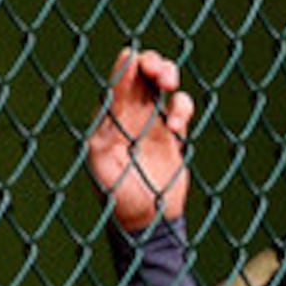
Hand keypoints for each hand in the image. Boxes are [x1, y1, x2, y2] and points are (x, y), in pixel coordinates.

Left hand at [86, 48, 194, 231]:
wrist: (146, 223)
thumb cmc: (117, 196)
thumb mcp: (102, 160)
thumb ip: (107, 125)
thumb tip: (107, 99)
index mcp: (109, 118)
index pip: (118, 80)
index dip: (127, 67)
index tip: (135, 63)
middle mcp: (130, 115)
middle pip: (142, 72)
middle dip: (153, 65)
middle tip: (162, 76)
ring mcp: (153, 123)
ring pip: (164, 83)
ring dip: (169, 75)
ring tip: (170, 85)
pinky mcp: (173, 136)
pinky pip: (182, 108)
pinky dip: (183, 109)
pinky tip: (177, 126)